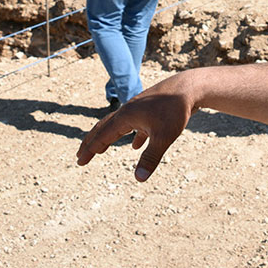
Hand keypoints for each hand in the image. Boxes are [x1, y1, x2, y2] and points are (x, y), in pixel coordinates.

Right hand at [76, 72, 196, 180]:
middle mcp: (128, 111)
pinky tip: (136, 146)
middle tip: (80, 156)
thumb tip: (138, 179)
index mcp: (126, 117)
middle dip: (91, 143)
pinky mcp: (149, 110)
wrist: (188, 87)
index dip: (90, 150)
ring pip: (118, 126)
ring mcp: (138, 109)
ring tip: (101, 148)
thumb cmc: (175, 110)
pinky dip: (132, 136)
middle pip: (103, 128)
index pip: (102, 136)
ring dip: (108, 138)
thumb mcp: (163, 137)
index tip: (79, 162)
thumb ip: (150, 158)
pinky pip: (135, 125)